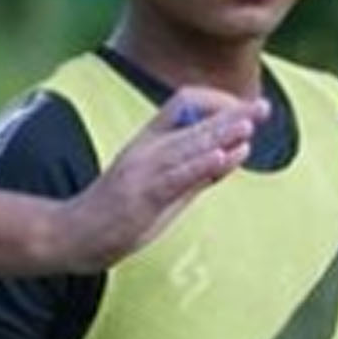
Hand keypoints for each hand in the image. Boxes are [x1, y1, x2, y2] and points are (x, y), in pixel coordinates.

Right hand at [50, 87, 265, 271]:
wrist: (73, 236)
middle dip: (232, 115)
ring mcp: (142, 171)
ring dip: (220, 135)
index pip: (183, 103)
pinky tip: (222, 157)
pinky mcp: (141, 196)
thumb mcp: (161, 188)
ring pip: (187, 146)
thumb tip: (231, 155)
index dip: (216, 103)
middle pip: (194, 122)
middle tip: (264, 107)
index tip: (243, 111)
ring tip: (248, 124)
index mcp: (148, 141)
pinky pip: (175, 177)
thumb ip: (194, 171)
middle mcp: (146, 149)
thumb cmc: (118, 215)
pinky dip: (200, 166)